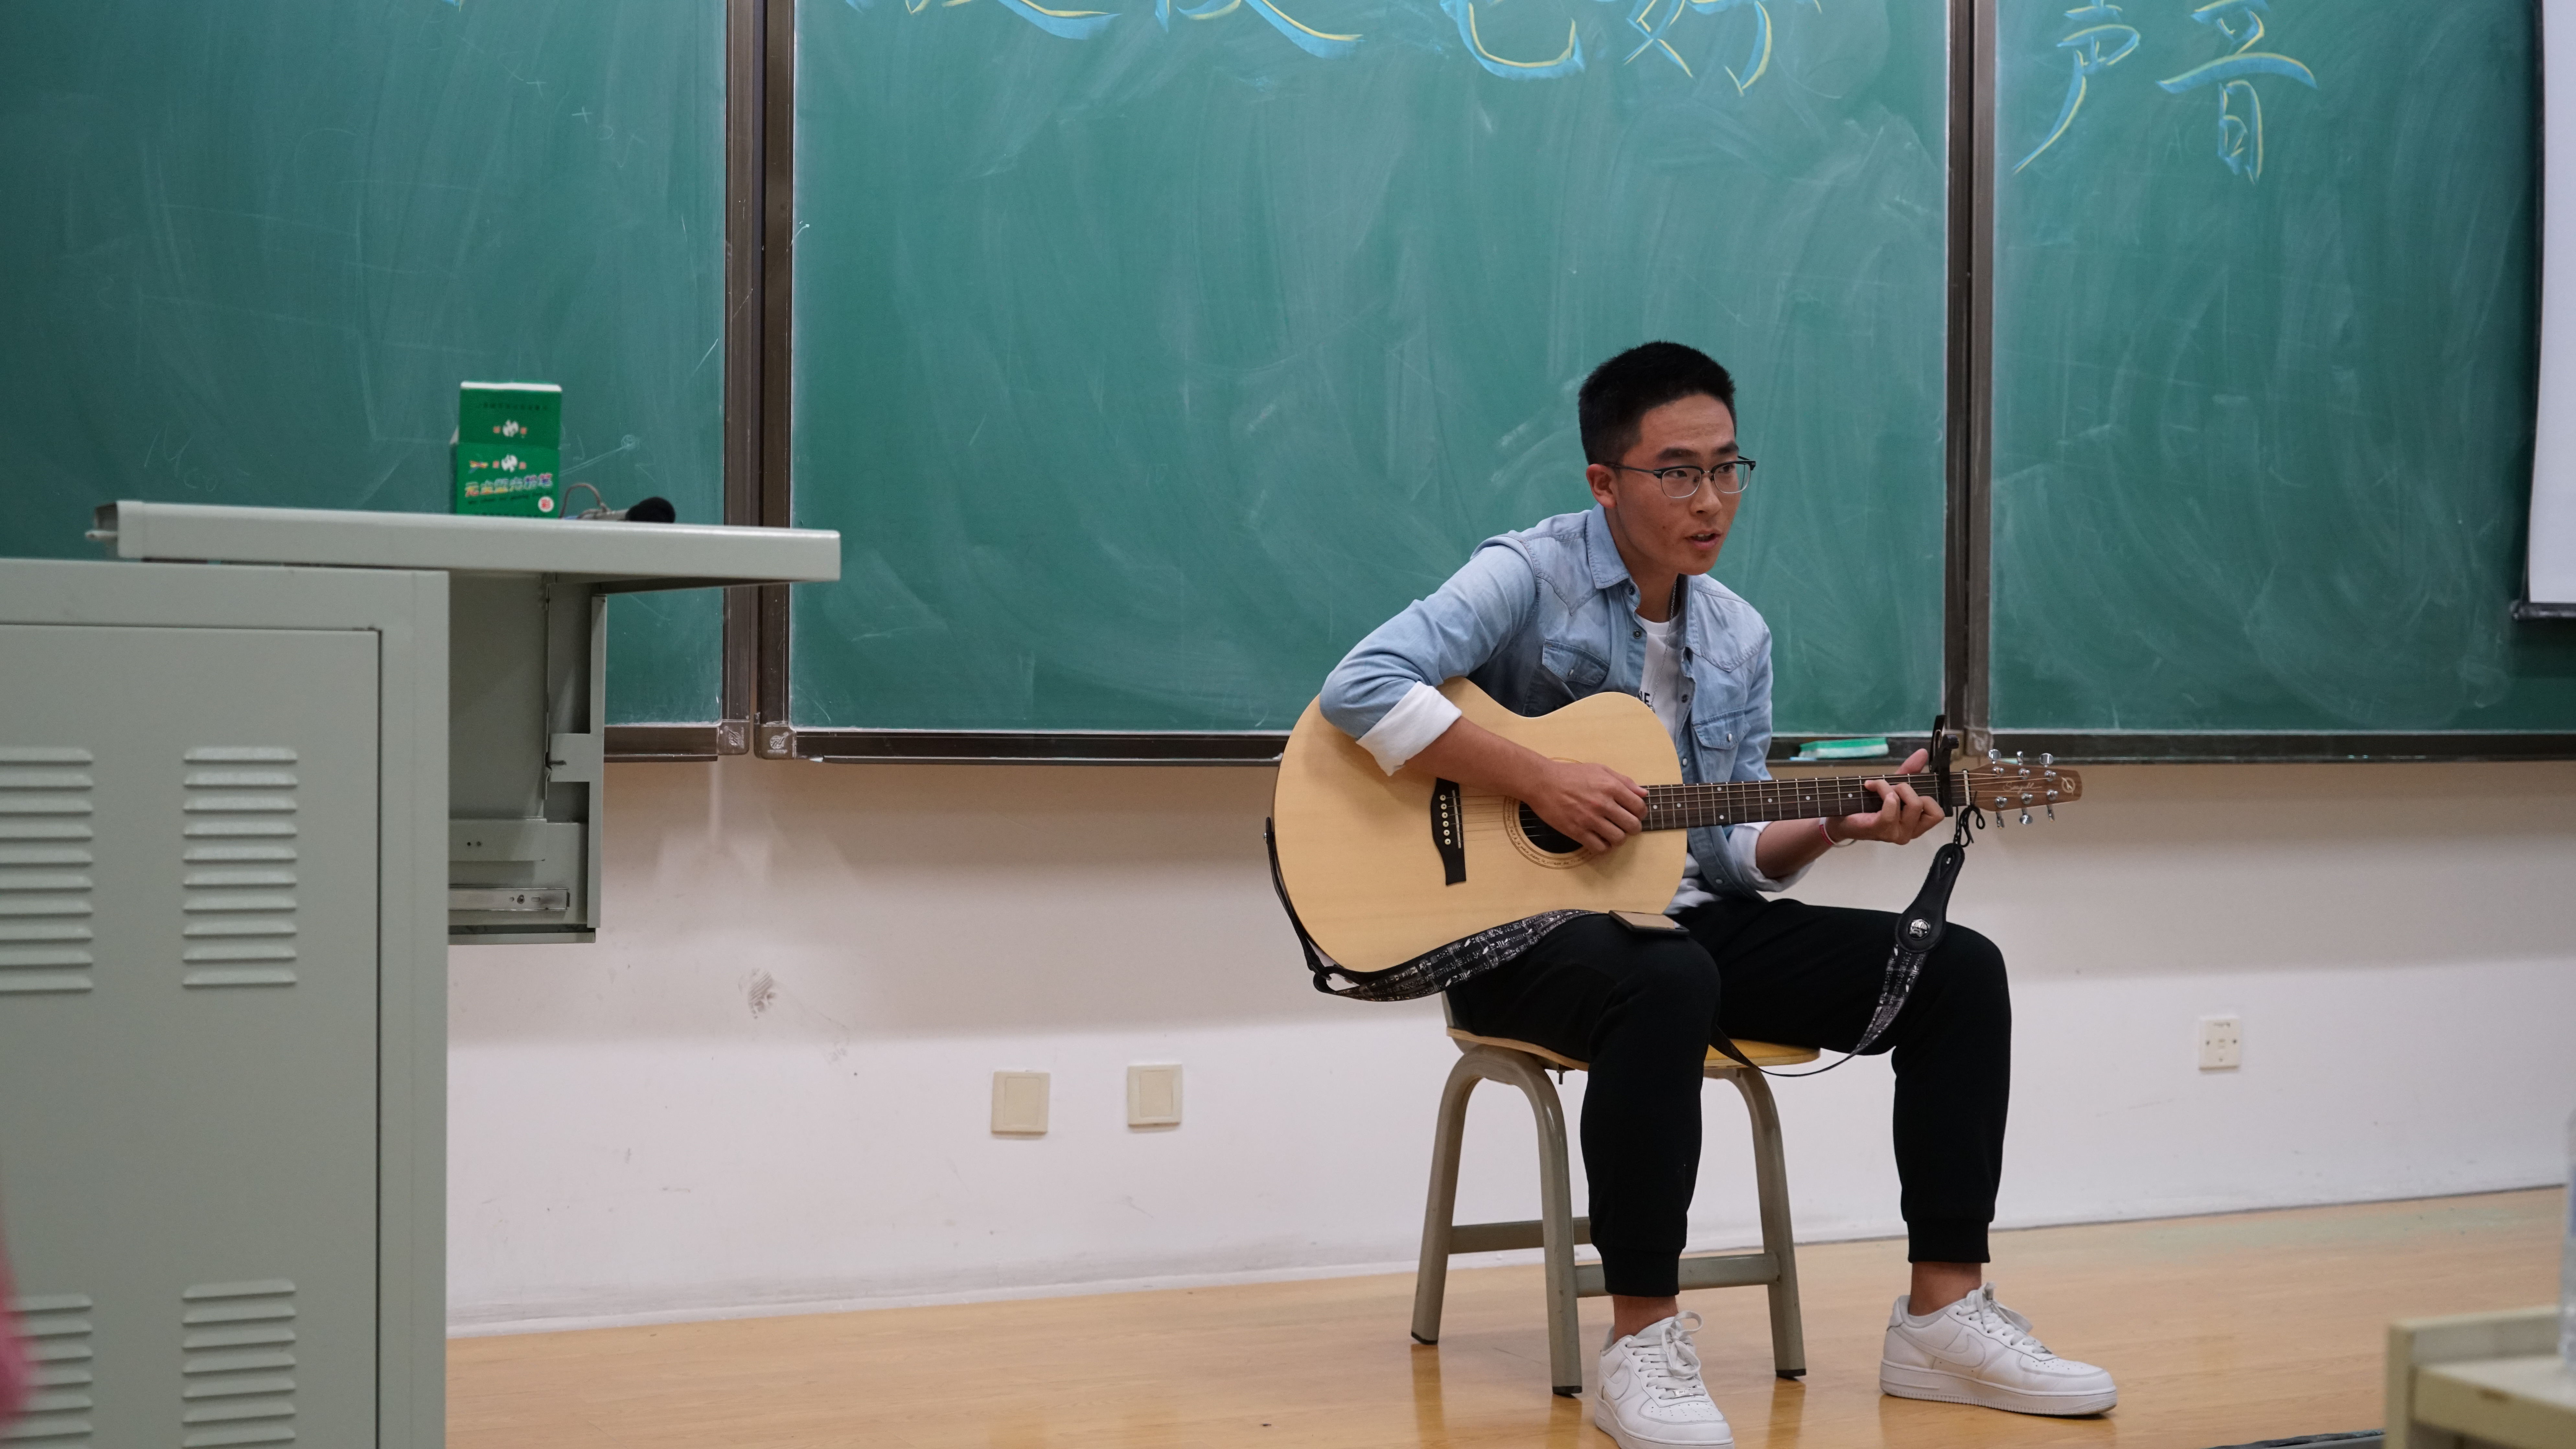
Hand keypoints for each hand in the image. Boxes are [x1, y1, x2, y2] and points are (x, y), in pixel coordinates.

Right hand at [1524, 759, 1646, 852]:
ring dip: (1619, 839)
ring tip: (1613, 833)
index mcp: (1611, 786)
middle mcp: (1603, 803)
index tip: (1634, 814)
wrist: (1542, 782)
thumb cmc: (1571, 775)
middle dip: (1633, 828)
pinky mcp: (1577, 831)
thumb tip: (1644, 793)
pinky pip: (1600, 848)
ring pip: (1618, 839)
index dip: (1640, 813)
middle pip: (1632, 825)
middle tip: (1625, 826)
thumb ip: (1624, 781)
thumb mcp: (1600, 769)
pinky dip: (1604, 847)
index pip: (1639, 807)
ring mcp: (1590, 819)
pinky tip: (1601, 841)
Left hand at [1830, 747, 1945, 845]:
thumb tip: (1923, 753)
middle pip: (1923, 804)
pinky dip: (1884, 791)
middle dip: (1906, 788)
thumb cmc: (1868, 804)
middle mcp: (1909, 832)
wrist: (1840, 818)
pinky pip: (1892, 809)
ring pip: (1912, 804)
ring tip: (1878, 788)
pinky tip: (1871, 787)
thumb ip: (1910, 771)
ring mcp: (1896, 834)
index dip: (1926, 796)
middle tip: (1889, 788)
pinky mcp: (1880, 829)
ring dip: (1893, 788)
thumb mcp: (1892, 785)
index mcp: (1916, 825)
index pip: (1937, 814)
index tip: (1908, 789)